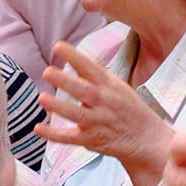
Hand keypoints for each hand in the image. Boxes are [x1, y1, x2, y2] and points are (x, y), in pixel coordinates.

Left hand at [36, 42, 174, 185]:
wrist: (147, 138)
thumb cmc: (129, 108)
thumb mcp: (118, 86)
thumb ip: (97, 74)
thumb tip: (74, 58)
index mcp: (109, 85)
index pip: (90, 67)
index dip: (73, 56)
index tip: (58, 46)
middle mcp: (103, 102)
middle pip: (82, 90)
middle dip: (65, 81)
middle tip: (47, 72)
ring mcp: (97, 122)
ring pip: (76, 114)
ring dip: (58, 107)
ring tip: (42, 98)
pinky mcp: (91, 139)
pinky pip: (70, 137)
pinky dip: (54, 134)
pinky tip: (38, 128)